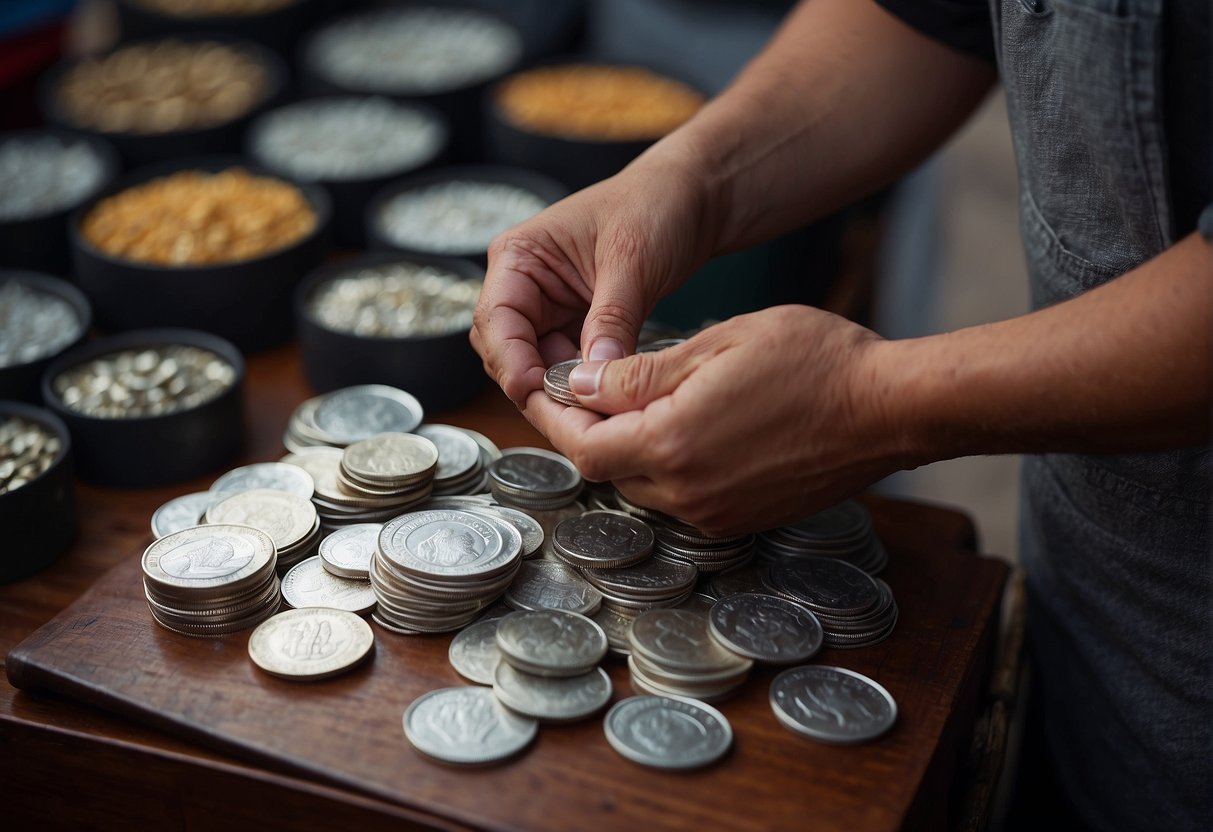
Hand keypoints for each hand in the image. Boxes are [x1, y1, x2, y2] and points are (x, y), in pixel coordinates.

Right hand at [470, 152, 717, 405]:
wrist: (694, 198)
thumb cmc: (656, 206)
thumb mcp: (632, 263)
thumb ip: (611, 320)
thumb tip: (594, 375)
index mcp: (519, 255)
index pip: (495, 319)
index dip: (510, 360)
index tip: (534, 390)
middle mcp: (525, 284)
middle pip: (506, 350)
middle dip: (532, 380)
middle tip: (570, 408)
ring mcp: (549, 308)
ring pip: (535, 364)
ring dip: (557, 386)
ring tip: (593, 403)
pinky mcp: (577, 325)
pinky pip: (566, 364)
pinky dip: (581, 382)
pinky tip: (604, 393)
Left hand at [526, 305, 910, 534]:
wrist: (888, 408)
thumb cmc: (812, 361)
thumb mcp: (716, 344)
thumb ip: (638, 373)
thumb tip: (579, 383)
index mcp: (673, 443)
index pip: (584, 445)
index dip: (556, 418)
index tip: (546, 392)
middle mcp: (688, 492)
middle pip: (609, 470)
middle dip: (590, 431)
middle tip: (586, 389)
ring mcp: (717, 513)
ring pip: (644, 487)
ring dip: (629, 449)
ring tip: (638, 403)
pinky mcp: (743, 519)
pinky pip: (681, 499)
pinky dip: (667, 466)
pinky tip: (685, 428)